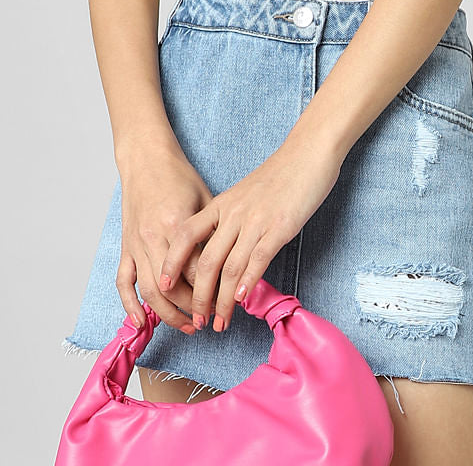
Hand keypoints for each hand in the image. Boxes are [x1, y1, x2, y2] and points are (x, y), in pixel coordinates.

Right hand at [116, 148, 217, 333]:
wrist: (146, 160)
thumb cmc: (179, 177)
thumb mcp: (205, 198)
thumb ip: (213, 230)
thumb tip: (232, 260)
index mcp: (177, 224)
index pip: (196, 269)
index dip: (212, 290)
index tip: (226, 302)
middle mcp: (153, 238)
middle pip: (173, 287)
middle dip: (192, 309)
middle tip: (209, 321)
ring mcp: (136, 244)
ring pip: (149, 290)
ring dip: (167, 314)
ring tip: (186, 325)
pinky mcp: (126, 247)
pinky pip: (124, 282)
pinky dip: (130, 304)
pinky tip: (142, 321)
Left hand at [158, 138, 342, 332]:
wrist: (308, 151)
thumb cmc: (280, 174)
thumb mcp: (245, 193)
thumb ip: (232, 219)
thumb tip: (225, 251)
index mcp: (222, 204)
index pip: (186, 235)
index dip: (172, 263)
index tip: (164, 286)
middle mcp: (233, 213)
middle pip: (205, 261)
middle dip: (198, 297)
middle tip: (199, 320)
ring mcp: (255, 221)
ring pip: (229, 268)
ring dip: (222, 301)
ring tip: (220, 322)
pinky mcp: (279, 227)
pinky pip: (256, 260)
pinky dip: (247, 284)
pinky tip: (242, 301)